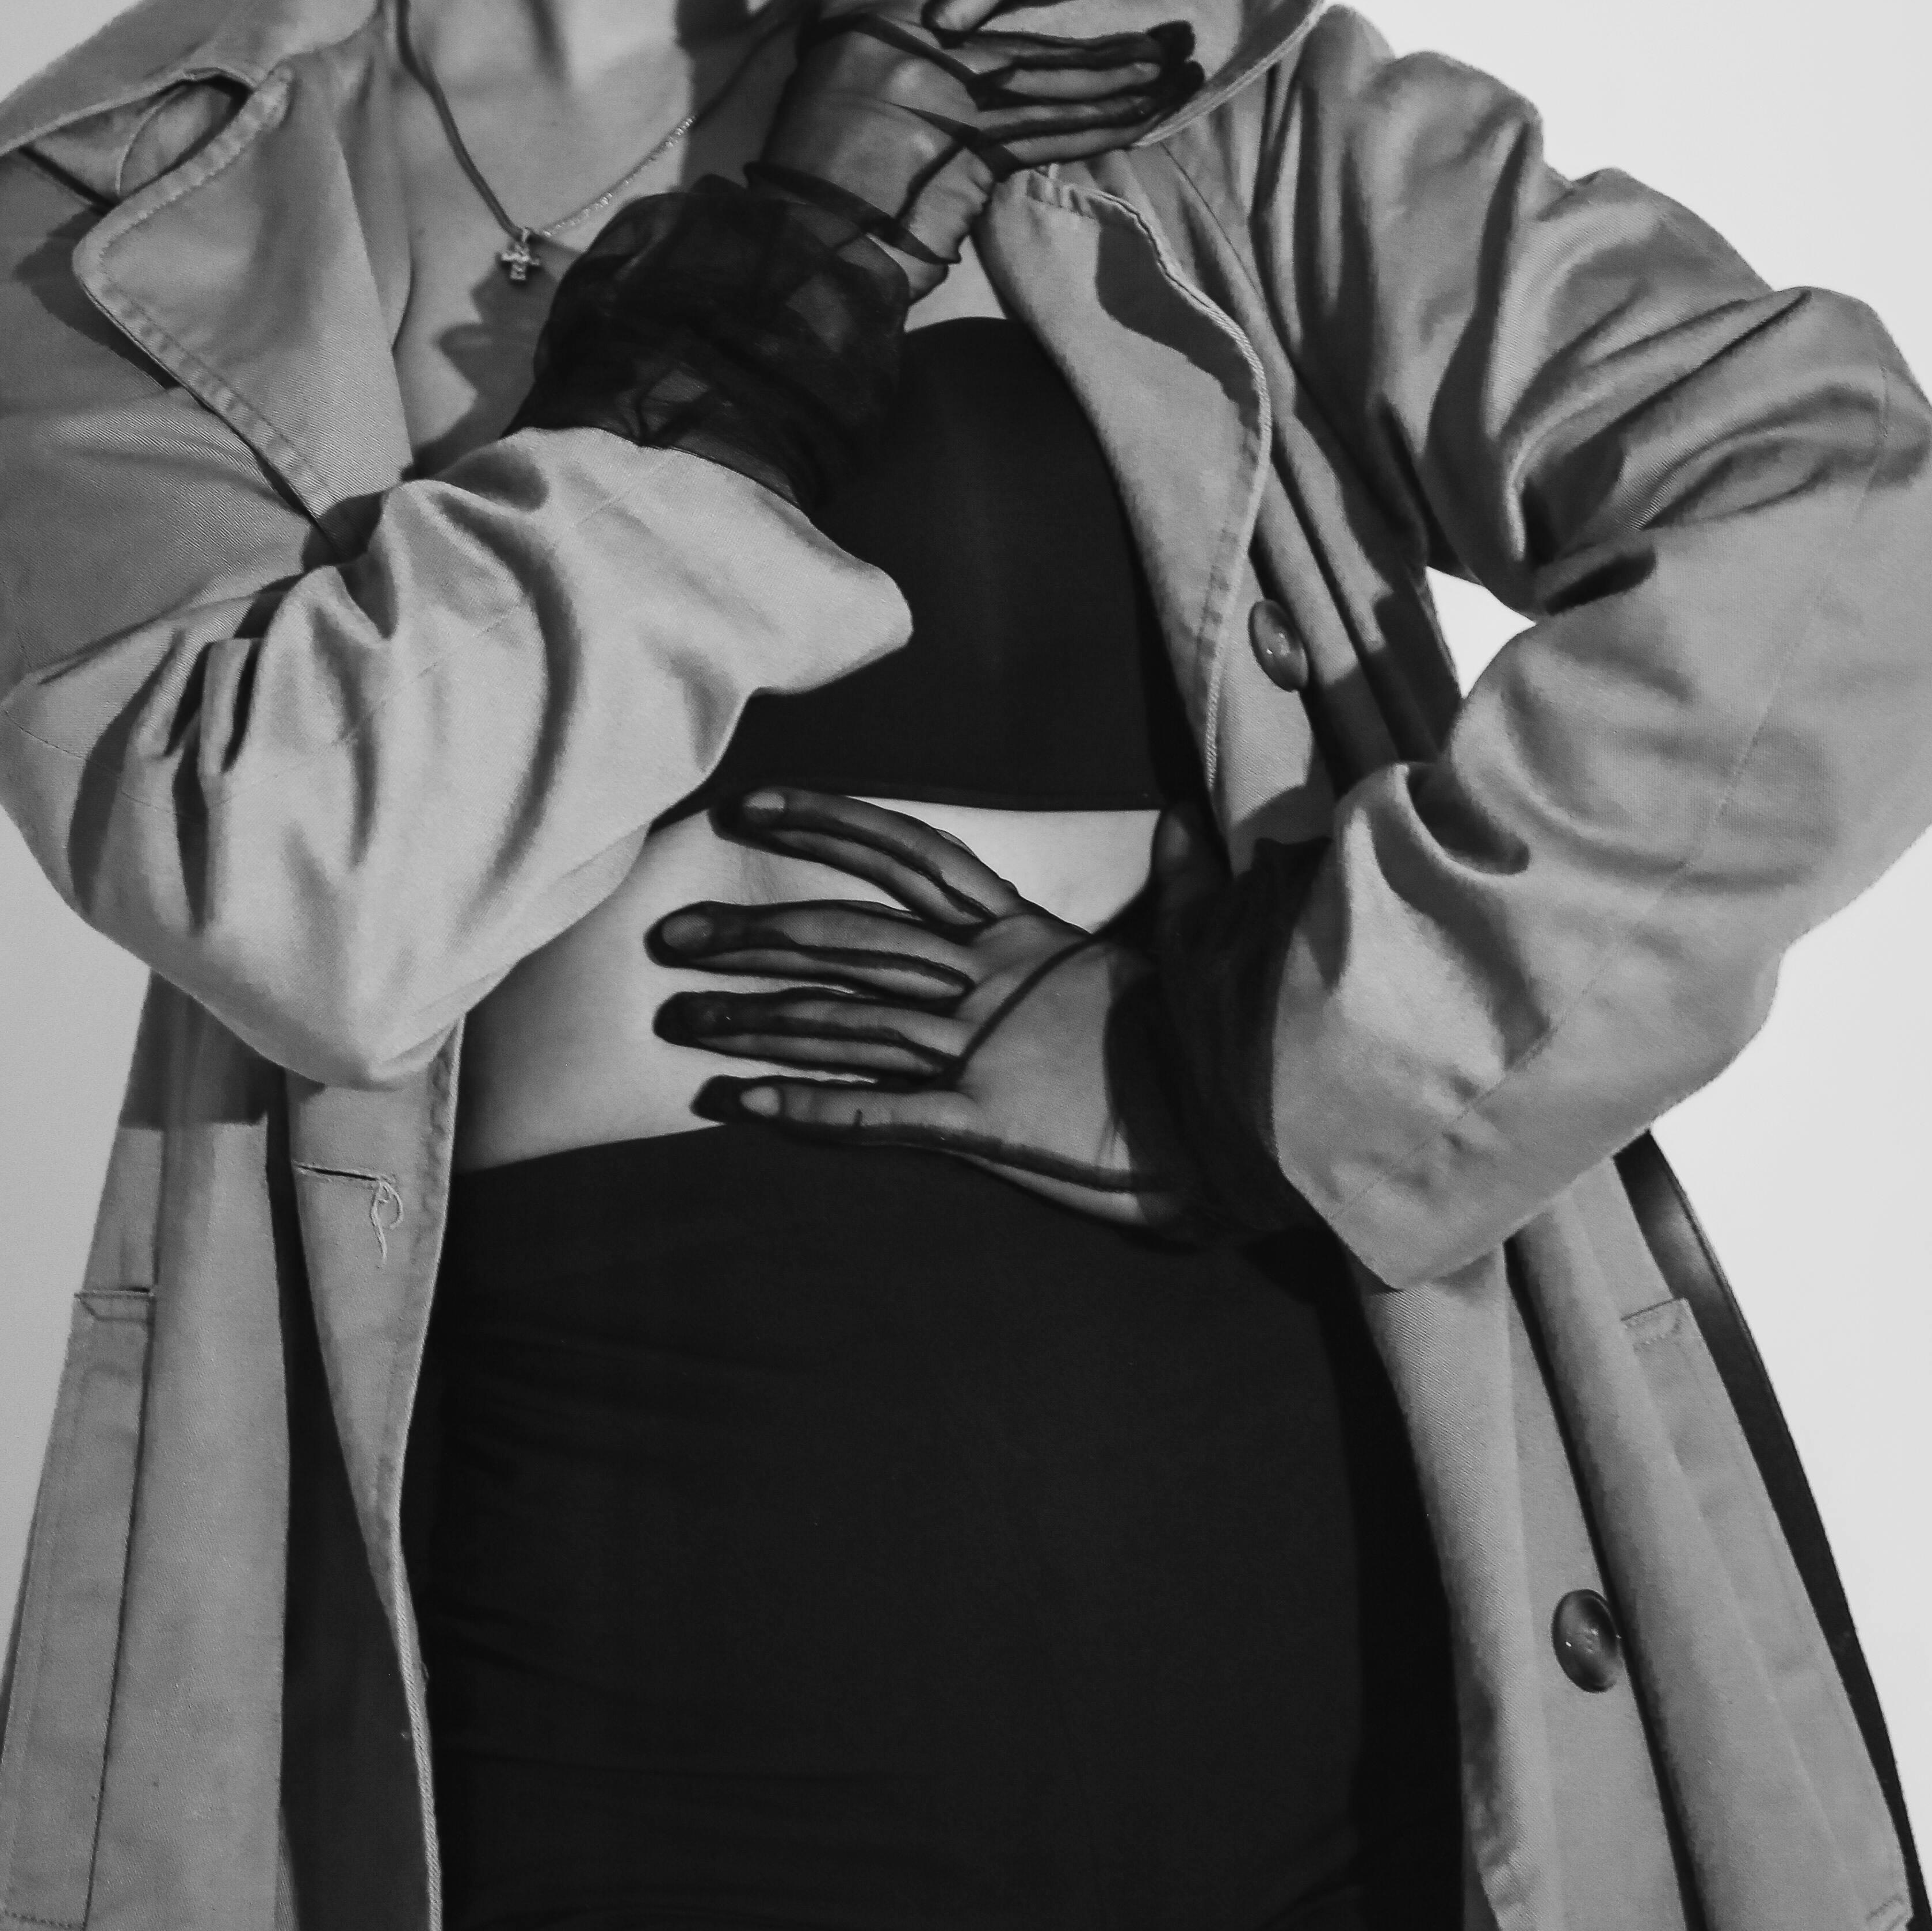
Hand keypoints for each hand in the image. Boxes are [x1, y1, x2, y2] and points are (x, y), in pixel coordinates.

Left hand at [647, 787, 1178, 1224]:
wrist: (1261, 1117)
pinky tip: (740, 1108)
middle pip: (849, 940)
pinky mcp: (989, 1127)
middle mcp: (992, 983)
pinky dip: (806, 1109)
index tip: (756, 803)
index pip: (911, 857)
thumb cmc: (1226, 1038)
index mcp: (1028, 936)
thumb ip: (1181, 883)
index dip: (831, 822)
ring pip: (846, 1022)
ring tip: (679, 1021)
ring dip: (756, 1020)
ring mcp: (986, 1053)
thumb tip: (1187, 820)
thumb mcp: (1194, 947)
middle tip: (670, 936)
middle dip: (753, 933)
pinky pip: (880, 1115)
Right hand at [755, 0, 1203, 280]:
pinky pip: (1061, 126)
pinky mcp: (967, 151)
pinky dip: (1117, 115)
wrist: (806, 246)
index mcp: (850, 0)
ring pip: (1052, 65)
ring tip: (1184, 53)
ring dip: (1124, 64)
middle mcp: (888, 34)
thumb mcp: (844, 43)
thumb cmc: (828, 143)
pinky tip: (1171, 99)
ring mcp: (932, 95)